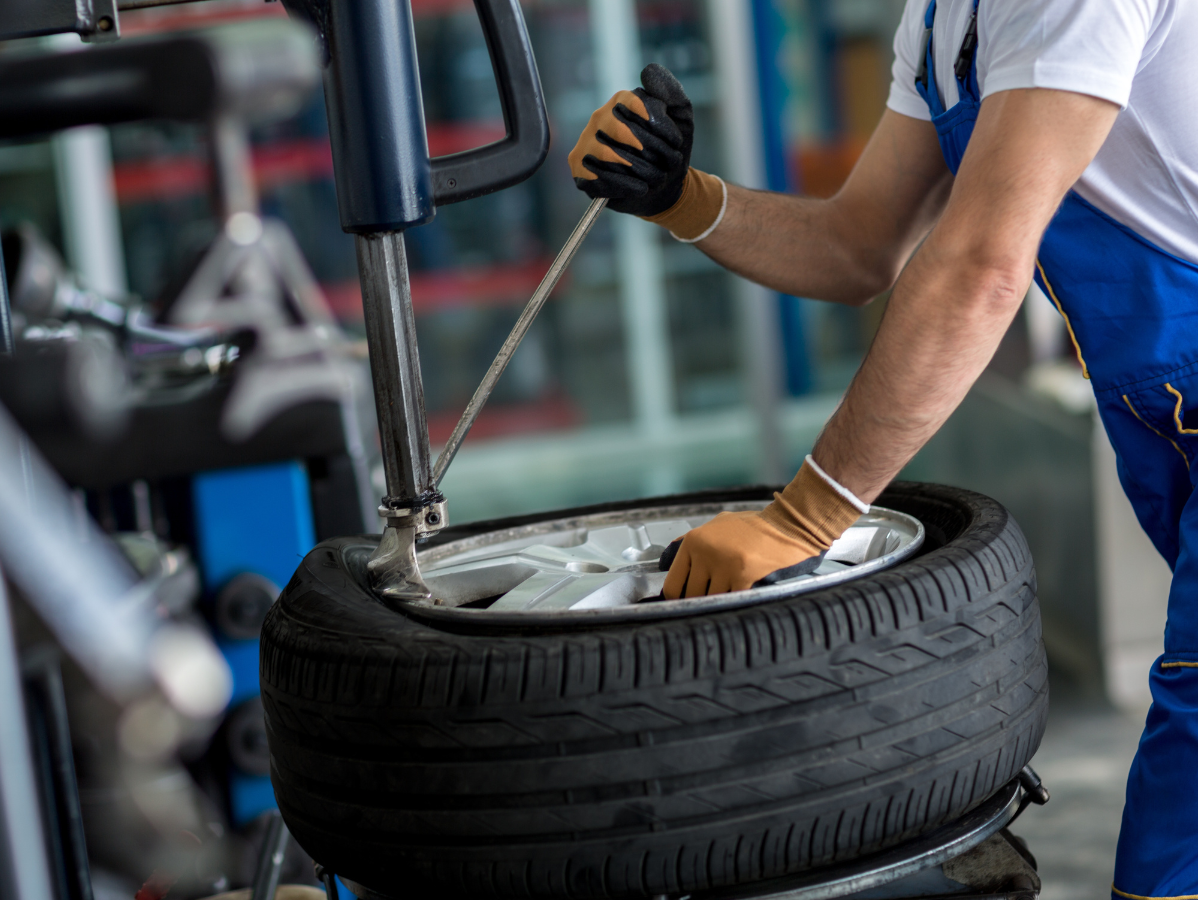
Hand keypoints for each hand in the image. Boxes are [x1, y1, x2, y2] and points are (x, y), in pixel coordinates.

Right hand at [568, 63, 692, 215]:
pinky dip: (625, 185)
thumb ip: (671, 93)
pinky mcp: (580, 169)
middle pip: (622, 130)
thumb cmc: (669, 151)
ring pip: (609, 154)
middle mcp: (599, 118)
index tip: (676, 143)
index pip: (636, 105)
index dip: (660, 127)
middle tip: (669, 164)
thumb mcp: (680, 119)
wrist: (662, 188)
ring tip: (657, 178)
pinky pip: (598, 176)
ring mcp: (586, 143)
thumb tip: (648, 70)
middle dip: (652, 151)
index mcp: (621, 101)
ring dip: (641, 170)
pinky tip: (641, 188)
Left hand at [660, 458, 866, 598]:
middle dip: (701, 601)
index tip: (685, 604)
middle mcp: (705, 552)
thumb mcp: (717, 525)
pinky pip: (732, 599)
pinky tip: (743, 594)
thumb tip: (667, 562)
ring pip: (712, 600)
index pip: (673, 583)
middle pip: (692, 596)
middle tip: (710, 602)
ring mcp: (723, 564)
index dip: (678, 598)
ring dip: (720, 601)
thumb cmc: (754, 527)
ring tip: (730, 595)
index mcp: (694, 541)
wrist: (788, 525)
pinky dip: (737, 600)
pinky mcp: (743, 575)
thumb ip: (692, 543)